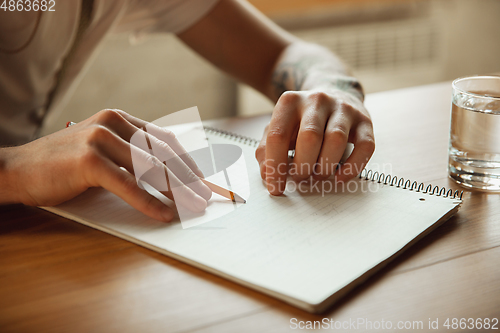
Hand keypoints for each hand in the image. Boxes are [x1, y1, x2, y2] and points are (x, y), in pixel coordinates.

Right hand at [4, 109, 211, 220]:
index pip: (165, 140)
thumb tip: (167, 173)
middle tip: (205, 197)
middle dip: (189, 178)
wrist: (16, 169)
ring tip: (193, 207)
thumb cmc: (62, 164)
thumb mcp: (101, 149)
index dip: (187, 161)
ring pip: (150, 168)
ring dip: (177, 191)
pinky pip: (128, 185)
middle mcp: (113, 123)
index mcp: (119, 119)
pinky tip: (164, 214)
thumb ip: (130, 154)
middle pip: (163, 154)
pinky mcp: (88, 160)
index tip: (203, 180)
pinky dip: (149, 202)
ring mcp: (100, 139)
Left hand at [255, 90, 374, 194]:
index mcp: (290, 102)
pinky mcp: (365, 121)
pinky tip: (339, 177)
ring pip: (336, 141)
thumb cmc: (302, 120)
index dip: (275, 166)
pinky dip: (352, 167)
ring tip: (318, 175)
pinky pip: (365, 146)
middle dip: (303, 166)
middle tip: (300, 177)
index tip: (276, 188)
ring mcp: (344, 108)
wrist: (334, 94)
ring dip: (325, 167)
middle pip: (310, 137)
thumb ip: (267, 150)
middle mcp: (317, 100)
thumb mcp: (279, 128)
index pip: (278, 136)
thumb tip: (268, 175)